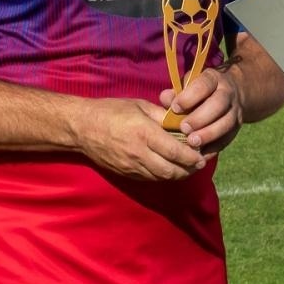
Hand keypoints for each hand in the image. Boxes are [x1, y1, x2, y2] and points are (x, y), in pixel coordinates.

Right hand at [74, 98, 207, 179]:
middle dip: (189, 169)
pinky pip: (150, 178)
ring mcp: (131, 166)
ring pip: (162, 177)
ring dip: (177, 174)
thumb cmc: (111, 111)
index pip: (175, 152)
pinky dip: (163, 175)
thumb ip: (162, 116)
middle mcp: (139, 153)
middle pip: (172, 171)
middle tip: (199, 163)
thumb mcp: (139, 105)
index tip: (202, 155)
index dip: (192, 156)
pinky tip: (168, 167)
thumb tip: (183, 122)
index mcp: (144, 133)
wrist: (81, 127)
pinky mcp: (126, 173)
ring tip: (187, 166)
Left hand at [160, 66, 243, 155]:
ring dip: (209, 134)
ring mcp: (235, 111)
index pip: (204, 85)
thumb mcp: (189, 85)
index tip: (175, 108)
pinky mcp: (236, 128)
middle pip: (218, 104)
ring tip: (192, 143)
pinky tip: (200, 154)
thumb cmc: (199, 90)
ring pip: (226, 123)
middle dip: (200, 118)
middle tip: (184, 128)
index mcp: (213, 79)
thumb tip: (165, 98)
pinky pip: (228, 139)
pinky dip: (214, 148)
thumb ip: (176, 92)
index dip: (190, 97)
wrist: (230, 93)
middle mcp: (227, 93)